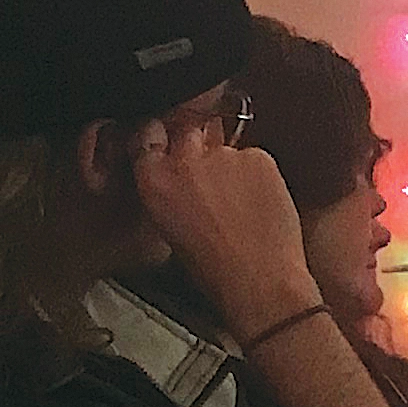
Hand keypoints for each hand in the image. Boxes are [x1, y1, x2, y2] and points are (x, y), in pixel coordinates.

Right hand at [128, 118, 319, 338]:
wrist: (257, 277)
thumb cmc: (212, 266)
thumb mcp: (168, 227)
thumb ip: (168, 190)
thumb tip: (178, 177)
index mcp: (154, 181)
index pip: (148, 136)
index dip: (160, 138)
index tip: (167, 142)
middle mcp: (185, 160)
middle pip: (186, 129)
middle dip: (195, 143)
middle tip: (210, 174)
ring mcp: (225, 154)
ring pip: (225, 147)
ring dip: (230, 165)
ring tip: (240, 201)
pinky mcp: (259, 155)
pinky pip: (254, 157)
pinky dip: (257, 174)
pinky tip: (259, 202)